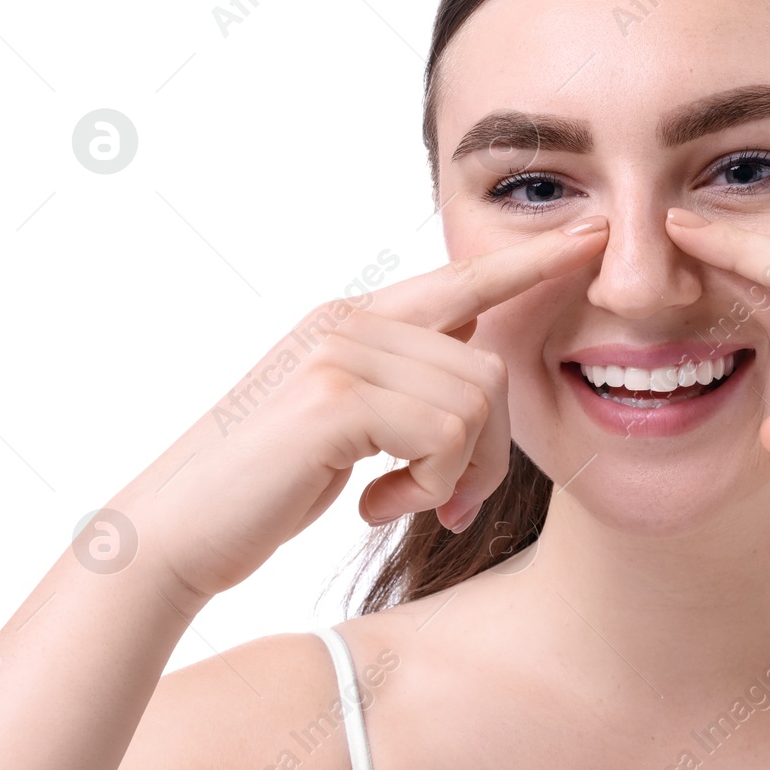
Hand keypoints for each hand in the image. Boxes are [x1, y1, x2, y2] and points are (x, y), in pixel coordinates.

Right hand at [105, 217, 610, 601]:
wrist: (174, 533)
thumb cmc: (265, 487)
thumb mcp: (345, 423)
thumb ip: (405, 386)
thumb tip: (480, 372)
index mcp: (356, 321)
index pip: (464, 279)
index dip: (532, 262)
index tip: (595, 235)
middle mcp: (350, 320)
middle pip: (490, 369)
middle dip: (489, 453)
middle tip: (448, 503)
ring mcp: (341, 351)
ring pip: (477, 404)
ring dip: (457, 477)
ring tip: (405, 503)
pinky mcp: (336, 397)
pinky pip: (447, 437)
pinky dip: (430, 487)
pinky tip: (377, 508)